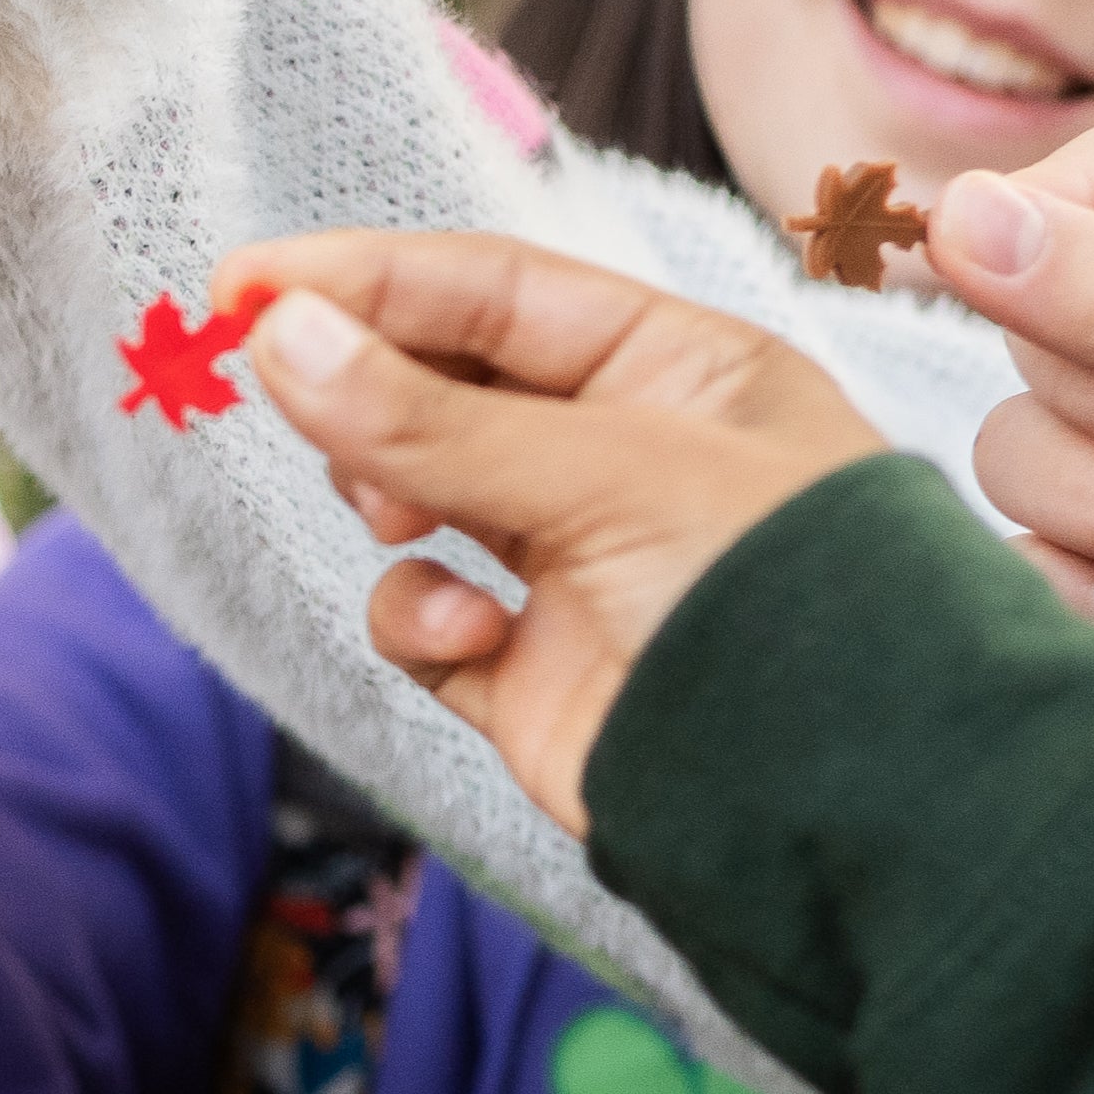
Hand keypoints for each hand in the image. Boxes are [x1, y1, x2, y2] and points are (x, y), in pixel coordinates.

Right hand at [213, 231, 889, 834]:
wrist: (850, 815)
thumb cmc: (783, 604)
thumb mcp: (612, 478)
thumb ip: (431, 418)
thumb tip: (274, 334)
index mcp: (679, 371)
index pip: (496, 293)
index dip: (368, 279)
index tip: (244, 282)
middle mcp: (626, 457)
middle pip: (444, 384)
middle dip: (359, 385)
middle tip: (264, 378)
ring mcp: (574, 565)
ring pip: (415, 494)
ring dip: (383, 493)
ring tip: (389, 512)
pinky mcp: (531, 671)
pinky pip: (425, 616)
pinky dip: (419, 618)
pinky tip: (464, 633)